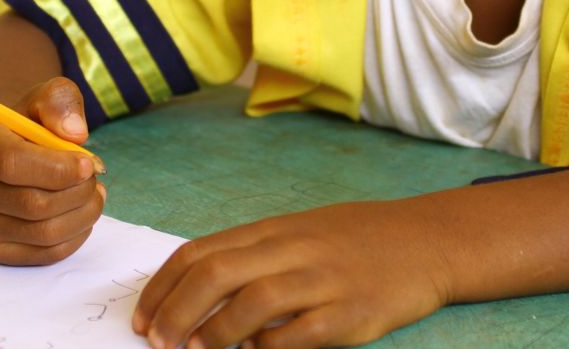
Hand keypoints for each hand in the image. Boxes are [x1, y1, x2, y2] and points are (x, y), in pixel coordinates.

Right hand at [0, 76, 105, 265]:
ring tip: (93, 191)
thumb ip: (60, 103)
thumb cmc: (32, 124)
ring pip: (44, 233)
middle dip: (78, 191)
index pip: (12, 164)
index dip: (58, 168)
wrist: (14, 151)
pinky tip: (81, 211)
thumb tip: (75, 133)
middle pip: (33, 204)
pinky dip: (77, 234)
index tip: (89, 164)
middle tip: (94, 175)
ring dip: (83, 213)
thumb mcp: (47, 99)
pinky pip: (47, 254)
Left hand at [131, 198, 453, 348]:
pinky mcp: (350, 313)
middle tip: (155, 341)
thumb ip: (254, 257)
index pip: (201, 251)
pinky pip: (298, 334)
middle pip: (216, 273)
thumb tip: (198, 293)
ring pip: (251, 301)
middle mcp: (293, 249)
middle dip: (175, 311)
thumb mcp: (301, 233)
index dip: (162, 286)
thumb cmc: (357, 240)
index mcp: (274, 230)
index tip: (142, 317)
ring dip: (212, 334)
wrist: (426, 240)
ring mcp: (322, 280)